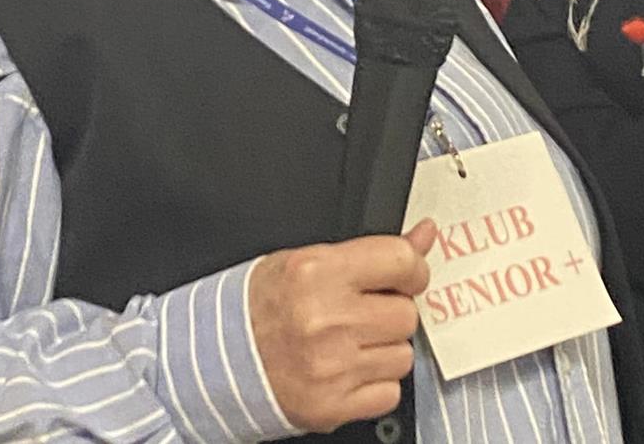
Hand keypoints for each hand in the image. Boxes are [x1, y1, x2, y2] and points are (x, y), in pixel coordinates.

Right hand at [249, 219, 436, 432]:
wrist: (220, 356)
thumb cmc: (264, 304)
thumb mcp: (310, 260)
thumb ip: (371, 251)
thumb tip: (423, 235)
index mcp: (317, 272)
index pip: (400, 261)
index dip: (413, 267)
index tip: (408, 273)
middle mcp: (325, 319)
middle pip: (406, 313)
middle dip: (392, 310)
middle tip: (365, 309)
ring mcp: (330, 367)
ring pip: (403, 355)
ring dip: (385, 348)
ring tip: (351, 340)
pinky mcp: (332, 406)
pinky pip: (389, 392)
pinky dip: (375, 381)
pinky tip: (348, 368)